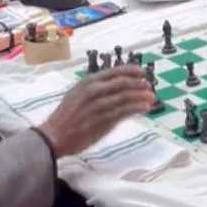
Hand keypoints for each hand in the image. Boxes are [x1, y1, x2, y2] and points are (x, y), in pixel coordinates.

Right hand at [37, 66, 154, 156]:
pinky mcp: (103, 119)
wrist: (54, 136)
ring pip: (126, 96)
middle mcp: (93, 91)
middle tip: (149, 85)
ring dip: (141, 96)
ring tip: (152, 97)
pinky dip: (137, 108)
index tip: (141, 71)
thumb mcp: (76, 96)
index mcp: (86, 83)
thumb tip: (114, 88)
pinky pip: (124, 111)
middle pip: (122, 82)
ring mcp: (99, 105)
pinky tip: (145, 108)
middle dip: (138, 83)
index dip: (130, 70)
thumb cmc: (65, 117)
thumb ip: (93, 90)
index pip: (113, 72)